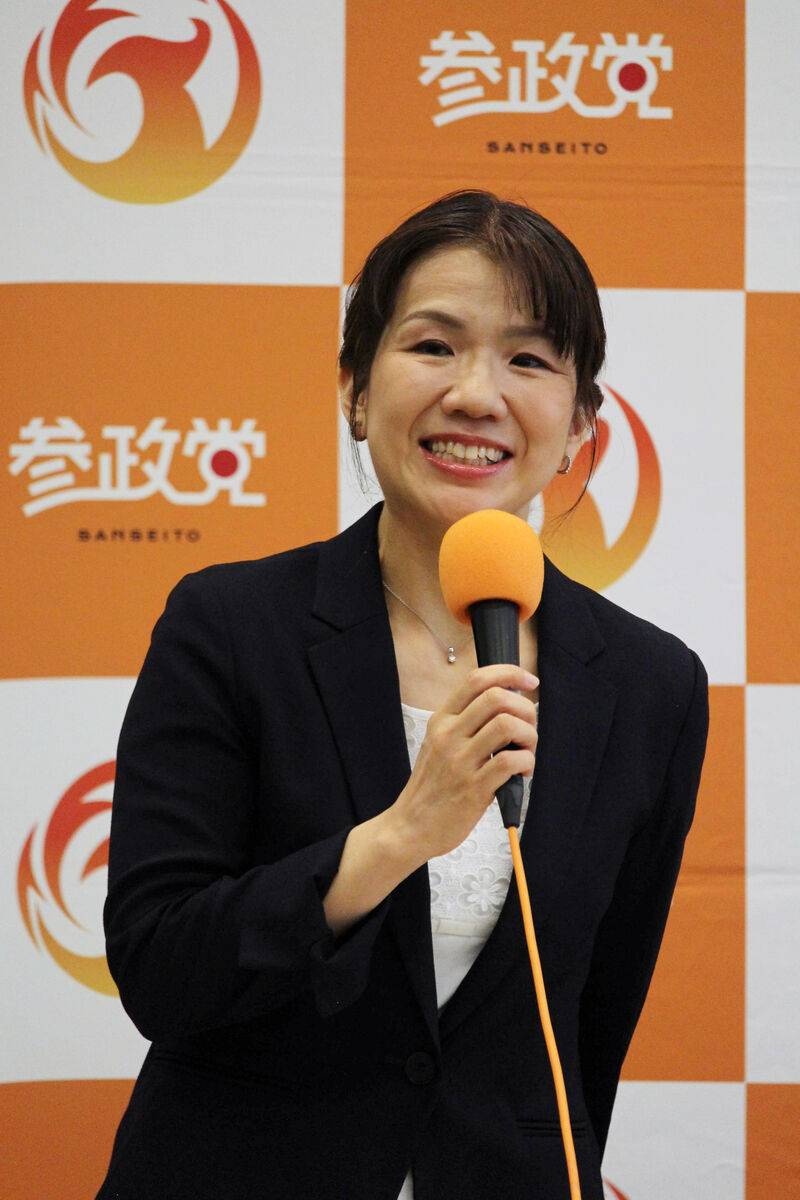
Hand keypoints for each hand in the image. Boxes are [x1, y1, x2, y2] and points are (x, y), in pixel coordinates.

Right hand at [389, 664, 537, 864]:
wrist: (410, 826)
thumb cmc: (431, 786)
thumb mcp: (438, 744)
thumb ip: (466, 723)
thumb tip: (509, 706)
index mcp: (441, 720)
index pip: (476, 680)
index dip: (509, 673)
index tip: (528, 683)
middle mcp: (448, 735)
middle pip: (497, 697)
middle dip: (526, 708)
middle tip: (529, 728)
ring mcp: (460, 761)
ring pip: (507, 726)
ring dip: (529, 736)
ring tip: (527, 751)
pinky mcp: (473, 788)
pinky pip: (510, 761)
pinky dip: (526, 762)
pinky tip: (522, 772)